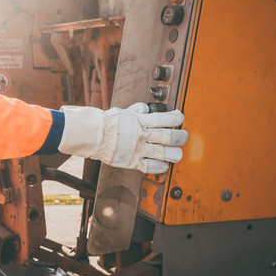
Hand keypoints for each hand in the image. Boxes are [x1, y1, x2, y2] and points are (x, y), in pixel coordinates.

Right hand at [58, 102, 188, 173]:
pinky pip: (151, 167)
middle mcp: (141, 136)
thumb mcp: (123, 112)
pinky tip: (163, 164)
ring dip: (175, 154)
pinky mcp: (132, 162)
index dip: (176, 118)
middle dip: (181, 137)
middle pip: (169, 137)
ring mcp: (137, 150)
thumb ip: (136, 111)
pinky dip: (161, 167)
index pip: (165, 118)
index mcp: (140, 121)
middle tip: (183, 136)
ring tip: (177, 153)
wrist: (91, 135)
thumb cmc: (106, 122)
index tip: (179, 118)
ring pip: (165, 154)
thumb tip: (145, 108)